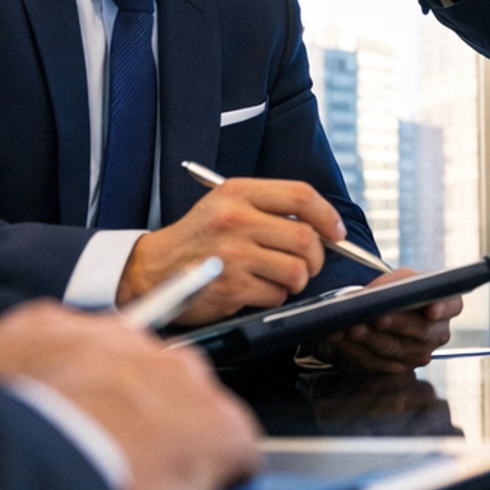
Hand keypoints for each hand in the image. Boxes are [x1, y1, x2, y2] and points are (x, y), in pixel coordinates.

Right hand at [0, 302, 259, 489]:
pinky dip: (219, 479)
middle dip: (134, 412)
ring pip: (190, 408)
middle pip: (142, 373)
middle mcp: (124, 341)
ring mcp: (177, 380)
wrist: (37, 459)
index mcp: (55, 328)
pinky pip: (234, 453)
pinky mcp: (218, 427)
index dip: (80, 389)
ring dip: (174, 442)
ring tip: (145, 483)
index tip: (74, 416)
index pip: (80, 349)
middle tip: (107, 453)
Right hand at [117, 179, 348, 319]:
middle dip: (316, 257)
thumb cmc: (198, 240)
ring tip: (279, 278)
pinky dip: (274, 297)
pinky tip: (255, 290)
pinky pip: (277, 295)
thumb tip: (323, 226)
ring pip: (297, 270)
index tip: (336, 232)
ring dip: (296, 280)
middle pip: (305, 238)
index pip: (301, 196)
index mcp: (238, 193)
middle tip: (308, 264)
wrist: (153, 270)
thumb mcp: (226, 206)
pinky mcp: (232, 285)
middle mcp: (236, 219)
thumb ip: (269, 209)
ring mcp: (234, 253)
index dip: (327, 216)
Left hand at [321, 277, 461, 373]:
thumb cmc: (396, 292)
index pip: (451, 306)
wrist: (381, 312)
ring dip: (369, 338)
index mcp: (445, 306)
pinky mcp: (394, 367)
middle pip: (419, 331)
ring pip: (393, 348)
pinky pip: (372, 360)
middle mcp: (436, 334)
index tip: (430, 309)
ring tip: (352, 327)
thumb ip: (396, 283)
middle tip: (378, 317)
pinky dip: (353, 348)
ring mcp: (416, 355)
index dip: (442, 308)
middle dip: (396, 324)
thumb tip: (376, 294)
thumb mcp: (399, 278)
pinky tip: (339, 336)